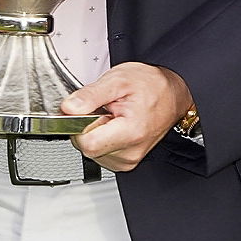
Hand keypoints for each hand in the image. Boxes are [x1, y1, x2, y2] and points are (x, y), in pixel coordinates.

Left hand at [62, 62, 192, 171]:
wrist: (172, 93)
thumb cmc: (151, 85)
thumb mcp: (119, 78)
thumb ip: (91, 94)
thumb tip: (68, 108)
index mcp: (131, 132)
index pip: (87, 143)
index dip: (80, 125)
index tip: (86, 110)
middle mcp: (130, 153)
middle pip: (88, 148)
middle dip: (88, 126)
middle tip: (103, 108)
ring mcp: (129, 160)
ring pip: (92, 152)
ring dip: (95, 133)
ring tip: (112, 115)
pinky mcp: (126, 162)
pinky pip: (101, 154)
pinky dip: (102, 139)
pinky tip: (115, 125)